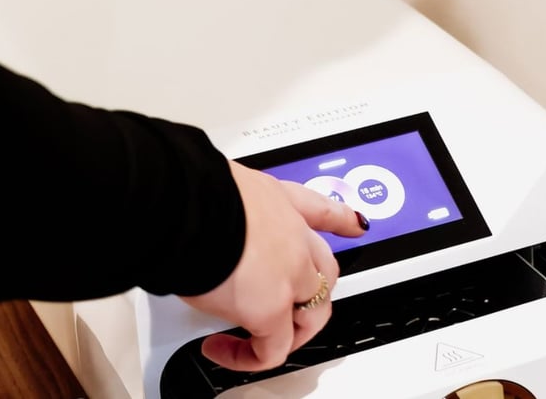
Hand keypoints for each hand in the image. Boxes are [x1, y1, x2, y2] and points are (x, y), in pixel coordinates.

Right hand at [179, 160, 367, 371]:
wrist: (191, 207)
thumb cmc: (195, 194)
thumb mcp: (220, 189)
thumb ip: (226, 212)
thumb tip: (205, 229)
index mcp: (279, 201)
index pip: (320, 211)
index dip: (341, 221)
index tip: (355, 226)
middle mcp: (293, 238)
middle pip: (324, 272)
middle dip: (312, 293)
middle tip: (287, 308)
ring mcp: (291, 275)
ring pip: (311, 313)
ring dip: (288, 331)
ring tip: (255, 339)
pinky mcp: (272, 311)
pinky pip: (272, 349)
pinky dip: (248, 356)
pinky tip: (222, 348)